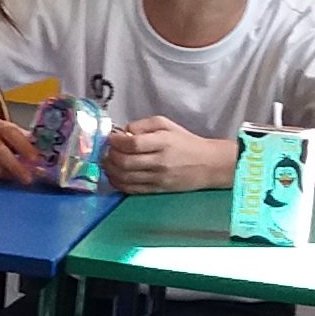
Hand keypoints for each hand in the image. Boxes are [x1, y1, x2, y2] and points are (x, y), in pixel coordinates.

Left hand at [104, 115, 237, 192]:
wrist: (208, 164)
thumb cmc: (186, 142)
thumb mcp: (166, 125)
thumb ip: (143, 125)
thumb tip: (123, 132)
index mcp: (163, 142)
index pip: (133, 144)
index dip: (116, 141)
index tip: (111, 137)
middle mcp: (160, 162)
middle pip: (125, 162)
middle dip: (109, 155)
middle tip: (106, 149)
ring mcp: (158, 178)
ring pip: (125, 177)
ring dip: (110, 169)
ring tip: (107, 161)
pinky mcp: (157, 190)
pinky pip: (131, 189)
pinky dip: (117, 182)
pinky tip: (114, 175)